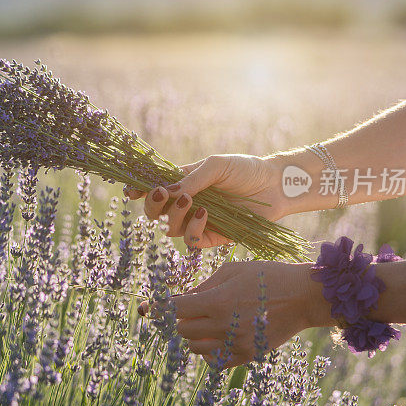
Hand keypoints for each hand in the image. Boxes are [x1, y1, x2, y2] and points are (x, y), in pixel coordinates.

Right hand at [125, 154, 288, 247]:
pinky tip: (204, 212)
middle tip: (160, 194)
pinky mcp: (212, 237)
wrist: (276, 185)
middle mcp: (186, 204)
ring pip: (169, 227)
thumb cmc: (246, 169)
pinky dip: (193, 228)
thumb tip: (167, 191)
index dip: (138, 190)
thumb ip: (190, 178)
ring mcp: (197, 222)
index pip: (153, 188)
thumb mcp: (215, 165)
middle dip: (151, 205)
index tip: (130, 190)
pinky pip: (192, 240)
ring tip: (189, 200)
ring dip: (173, 214)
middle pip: (154, 212)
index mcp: (182, 183)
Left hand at [139, 260, 331, 366]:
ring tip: (196, 322)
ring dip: (189, 335)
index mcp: (218, 302)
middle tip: (175, 312)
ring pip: (195, 347)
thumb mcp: (232, 270)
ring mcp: (235, 344)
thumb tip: (183, 298)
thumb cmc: (267, 275)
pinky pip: (214, 360)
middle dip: (175, 320)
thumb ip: (204, 286)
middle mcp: (224, 326)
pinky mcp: (247, 355)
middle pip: (182, 330)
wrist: (303, 297)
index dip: (157, 308)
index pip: (176, 310)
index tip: (144, 308)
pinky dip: (206, 350)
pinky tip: (211, 337)